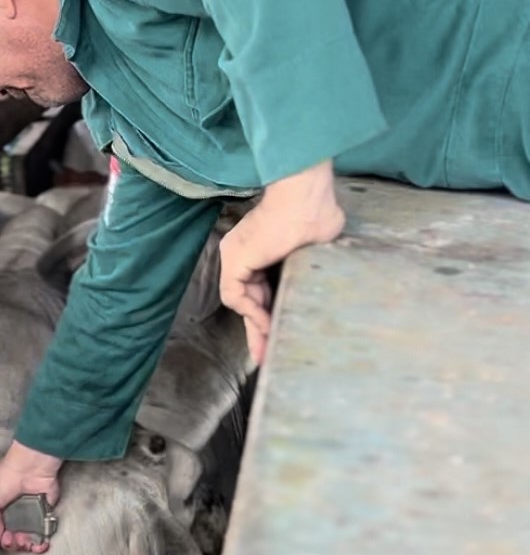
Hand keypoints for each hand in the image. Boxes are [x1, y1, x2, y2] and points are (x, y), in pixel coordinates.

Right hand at [0, 441, 62, 552]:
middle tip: (7, 539)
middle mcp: (9, 510)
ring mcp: (26, 514)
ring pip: (23, 539)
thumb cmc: (5, 477)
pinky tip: (35, 544)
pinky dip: (38, 543)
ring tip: (21, 539)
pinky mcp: (42, 515)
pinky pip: (40, 535)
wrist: (30, 469)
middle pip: (7, 537)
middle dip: (7, 543)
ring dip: (21, 544)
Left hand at [219, 160, 345, 364]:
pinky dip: (252, 312)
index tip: (278, 334)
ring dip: (257, 326)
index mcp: (265, 250)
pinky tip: (267, 325)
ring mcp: (238, 256)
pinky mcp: (236, 260)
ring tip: (267, 349)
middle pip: (249, 299)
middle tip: (264, 356)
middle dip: (258, 330)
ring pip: (242, 301)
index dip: (269, 313)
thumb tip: (317, 287)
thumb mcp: (315, 251)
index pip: (263, 289)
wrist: (306, 198)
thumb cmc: (318, 217)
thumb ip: (306, 269)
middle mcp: (246, 253)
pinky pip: (237, 296)